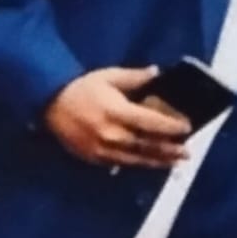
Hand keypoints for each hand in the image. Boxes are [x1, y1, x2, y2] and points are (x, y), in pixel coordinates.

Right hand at [43, 67, 191, 168]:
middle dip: (169, 149)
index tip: (187, 127)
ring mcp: (103, 149)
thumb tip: (157, 73)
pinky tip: (150, 164)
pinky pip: (122, 164)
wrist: (49, 104)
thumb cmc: (81, 88)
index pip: (151, 123)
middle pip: (147, 145)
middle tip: (187, 151)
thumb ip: (135, 77)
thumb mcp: (108, 76)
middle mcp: (112, 134)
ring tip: (175, 163)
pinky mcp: (95, 158)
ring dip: (158, 162)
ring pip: (137, 159)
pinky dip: (138, 164)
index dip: (171, 127)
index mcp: (117, 112)